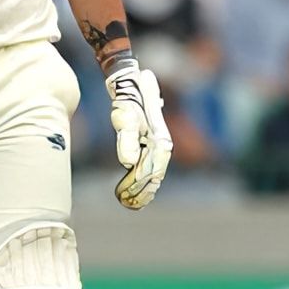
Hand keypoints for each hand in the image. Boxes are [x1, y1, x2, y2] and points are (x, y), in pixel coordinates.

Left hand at [105, 65, 171, 209]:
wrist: (132, 85)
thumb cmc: (128, 103)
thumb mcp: (125, 120)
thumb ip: (127, 141)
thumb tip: (127, 162)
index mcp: (160, 143)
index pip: (151, 172)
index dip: (139, 187)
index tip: (127, 198)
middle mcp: (162, 146)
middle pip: (154, 176)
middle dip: (141, 192)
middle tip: (127, 203)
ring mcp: (158, 146)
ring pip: (154, 174)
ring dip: (144, 190)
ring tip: (132, 203)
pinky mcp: (152, 145)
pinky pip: (151, 168)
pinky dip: (145, 181)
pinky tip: (138, 191)